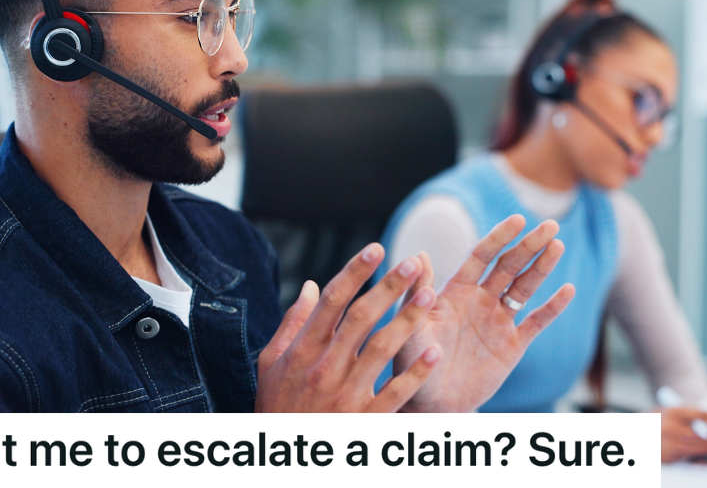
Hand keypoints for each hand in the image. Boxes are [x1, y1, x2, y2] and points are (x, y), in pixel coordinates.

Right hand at [255, 243, 441, 411]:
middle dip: (389, 287)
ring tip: (430, 296)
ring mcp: (346, 394)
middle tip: (413, 264)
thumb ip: (292, 323)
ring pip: (382, 349)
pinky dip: (415, 373)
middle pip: (361, 318)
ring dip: (408, 320)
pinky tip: (435, 354)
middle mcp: (325, 367)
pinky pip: (396, 393)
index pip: (331, 301)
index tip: (376, 249)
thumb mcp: (271, 363)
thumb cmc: (277, 407)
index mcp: (303, 350)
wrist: (285, 457)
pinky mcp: (365, 420)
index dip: (355, 272)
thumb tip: (309, 284)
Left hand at [395, 215, 574, 412]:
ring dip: (542, 267)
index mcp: (455, 291)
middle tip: (551, 225)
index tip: (518, 218)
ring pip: (525, 288)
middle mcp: (479, 300)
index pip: (481, 256)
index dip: (500, 237)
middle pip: (509, 266)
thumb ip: (416, 293)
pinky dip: (553, 307)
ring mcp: (498, 321)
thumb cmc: (412, 363)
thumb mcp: (411, 327)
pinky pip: (536, 322)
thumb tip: (418, 256)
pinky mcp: (512, 345)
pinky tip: (568, 289)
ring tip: (558, 245)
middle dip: (529, 245)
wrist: (430, 402)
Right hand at [659, 407, 706, 462]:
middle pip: (704, 434)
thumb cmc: (655, 420)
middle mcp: (670, 427)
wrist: (633, 432)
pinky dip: (699, 453)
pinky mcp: (666, 455)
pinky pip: (688, 455)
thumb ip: (689, 416)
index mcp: (673, 411)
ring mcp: (668, 442)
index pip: (703, 415)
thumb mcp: (669, 412)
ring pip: (698, 447)